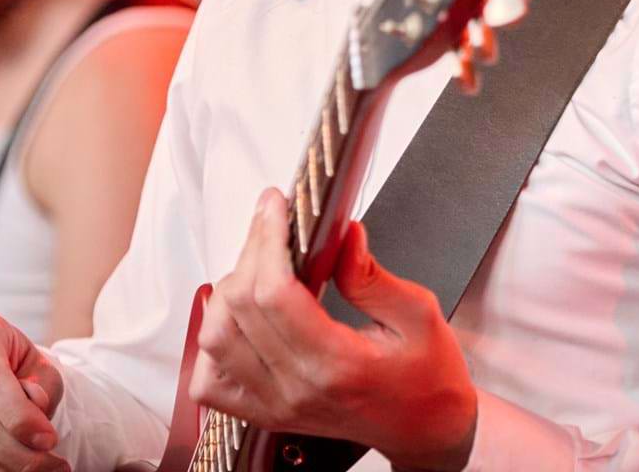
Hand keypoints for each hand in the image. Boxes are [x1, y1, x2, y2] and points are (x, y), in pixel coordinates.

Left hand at [189, 189, 478, 470]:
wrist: (426, 429)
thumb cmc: (428, 378)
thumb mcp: (420, 315)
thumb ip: (374, 277)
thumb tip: (343, 237)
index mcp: (337, 363)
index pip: (274, 293)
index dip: (267, 240)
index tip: (275, 208)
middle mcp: (298, 388)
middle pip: (238, 307)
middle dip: (250, 252)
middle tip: (272, 226)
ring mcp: (276, 405)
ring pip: (214, 339)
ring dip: (228, 293)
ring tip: (260, 269)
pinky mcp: (266, 414)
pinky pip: (210, 381)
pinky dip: (214, 343)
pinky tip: (240, 320)